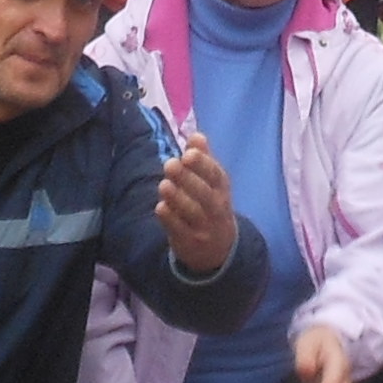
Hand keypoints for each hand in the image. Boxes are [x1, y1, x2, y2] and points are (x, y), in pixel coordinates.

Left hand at [154, 135, 238, 274]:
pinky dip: (170, 219)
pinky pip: (179, 230)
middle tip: (170, 164)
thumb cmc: (210, 204)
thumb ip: (203, 158)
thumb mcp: (212, 183)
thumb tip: (196, 135)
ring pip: (192, 212)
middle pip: (204, 194)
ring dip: (177, 198)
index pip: (216, 175)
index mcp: (222, 189)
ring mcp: (204, 227)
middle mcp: (216, 208)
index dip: (203, 164)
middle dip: (187, 178)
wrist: (219, 248)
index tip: (188, 153)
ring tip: (164, 184)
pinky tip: (161, 207)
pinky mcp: (189, 242)